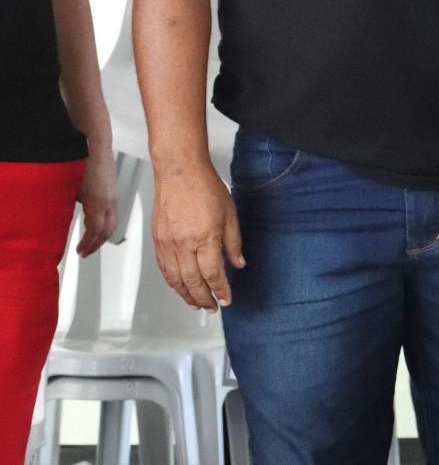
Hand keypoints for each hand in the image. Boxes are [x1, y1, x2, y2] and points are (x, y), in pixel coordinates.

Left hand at [75, 143, 118, 256]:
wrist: (96, 145)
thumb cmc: (83, 163)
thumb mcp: (70, 190)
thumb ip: (68, 208)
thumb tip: (61, 224)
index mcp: (99, 203)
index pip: (96, 231)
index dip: (88, 244)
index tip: (80, 252)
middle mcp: (111, 202)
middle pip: (108, 230)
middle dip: (96, 244)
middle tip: (85, 252)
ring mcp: (115, 196)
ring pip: (113, 222)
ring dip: (102, 235)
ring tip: (91, 241)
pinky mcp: (115, 191)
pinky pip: (114, 214)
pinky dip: (106, 224)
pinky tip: (96, 224)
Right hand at [151, 164, 243, 310]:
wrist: (179, 172)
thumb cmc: (205, 187)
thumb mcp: (230, 214)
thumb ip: (233, 242)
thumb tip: (238, 263)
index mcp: (204, 238)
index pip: (213, 274)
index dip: (220, 290)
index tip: (226, 300)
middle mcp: (183, 244)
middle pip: (192, 281)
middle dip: (203, 298)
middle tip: (212, 308)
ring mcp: (168, 244)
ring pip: (175, 279)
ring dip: (186, 295)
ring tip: (196, 304)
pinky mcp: (158, 240)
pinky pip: (164, 268)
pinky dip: (172, 282)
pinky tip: (179, 287)